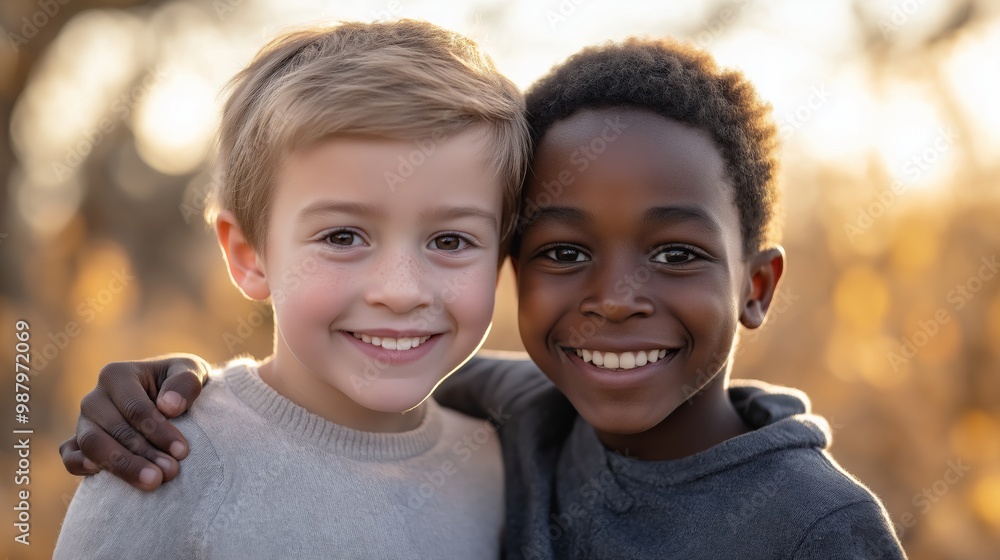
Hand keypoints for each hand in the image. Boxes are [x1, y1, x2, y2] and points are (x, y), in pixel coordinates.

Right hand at [58, 354, 210, 490]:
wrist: (169, 398)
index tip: (182, 450)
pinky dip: (79, 465)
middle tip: (171, 472)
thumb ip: (186, 383)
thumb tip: (169, 407)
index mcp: (117, 375)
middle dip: (144, 454)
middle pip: (114, 430)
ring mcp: (84, 421)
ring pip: (92, 445)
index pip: (135, 408)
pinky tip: (99, 476)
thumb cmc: (179, 385)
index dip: (159, 431)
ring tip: (153, 481)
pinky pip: (69, 455)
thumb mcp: (192, 372)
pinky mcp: (78, 443)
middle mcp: (95, 398)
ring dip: (122, 466)